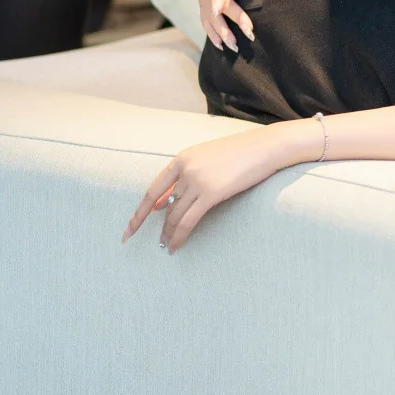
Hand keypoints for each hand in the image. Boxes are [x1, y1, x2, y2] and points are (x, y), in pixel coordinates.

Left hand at [122, 123, 311, 251]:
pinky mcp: (211, 193)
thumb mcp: (207, 160)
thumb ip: (184, 179)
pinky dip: (179, 236)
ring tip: (167, 247)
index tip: (129, 228)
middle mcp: (185, 169)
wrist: (265, 147)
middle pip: (164, 206)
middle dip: (158, 227)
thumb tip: (159, 204)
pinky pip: (188, 221)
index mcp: (182, 159)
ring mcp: (197, 181)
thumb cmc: (240, 153)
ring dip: (168, 234)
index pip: (152, 190)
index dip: (139, 212)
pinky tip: (175, 247)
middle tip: (157, 242)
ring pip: (174, 216)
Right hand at [198, 0, 267, 48]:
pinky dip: (214, 34)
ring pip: (208, 17)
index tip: (219, 10)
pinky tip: (221, 45)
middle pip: (212, 6)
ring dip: (219, 33)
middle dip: (224, 23)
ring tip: (232, 46)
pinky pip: (208, 21)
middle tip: (239, 37)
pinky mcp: (209, 7)